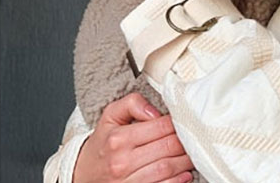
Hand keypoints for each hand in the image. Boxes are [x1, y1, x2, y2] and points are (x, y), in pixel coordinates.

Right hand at [73, 93, 193, 182]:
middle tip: (196, 137)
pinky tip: (184, 174)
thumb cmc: (103, 144)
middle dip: (187, 142)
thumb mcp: (110, 117)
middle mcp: (122, 161)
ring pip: (167, 169)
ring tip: (192, 154)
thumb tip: (156, 112)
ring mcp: (127, 181)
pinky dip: (177, 181)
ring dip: (185, 162)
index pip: (161, 126)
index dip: (179, 123)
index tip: (187, 121)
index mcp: (118, 139)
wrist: (84, 174)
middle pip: (168, 148)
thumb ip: (132, 104)